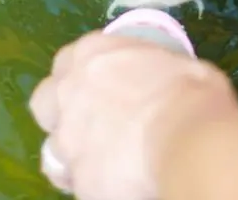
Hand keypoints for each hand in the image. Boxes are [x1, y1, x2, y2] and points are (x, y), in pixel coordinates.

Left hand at [29, 25, 237, 199]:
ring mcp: (68, 138)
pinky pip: (77, 182)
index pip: (70, 59)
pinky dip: (92, 183)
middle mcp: (69, 92)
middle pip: (45, 101)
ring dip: (72, 153)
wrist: (190, 141)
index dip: (86, 76)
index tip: (106, 86)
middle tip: (93, 123)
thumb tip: (163, 82)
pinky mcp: (78, 178)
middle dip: (60, 112)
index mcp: (93, 54)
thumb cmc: (192, 93)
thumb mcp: (176, 64)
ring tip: (104, 162)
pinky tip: (114, 184)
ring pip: (52, 149)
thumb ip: (153, 71)